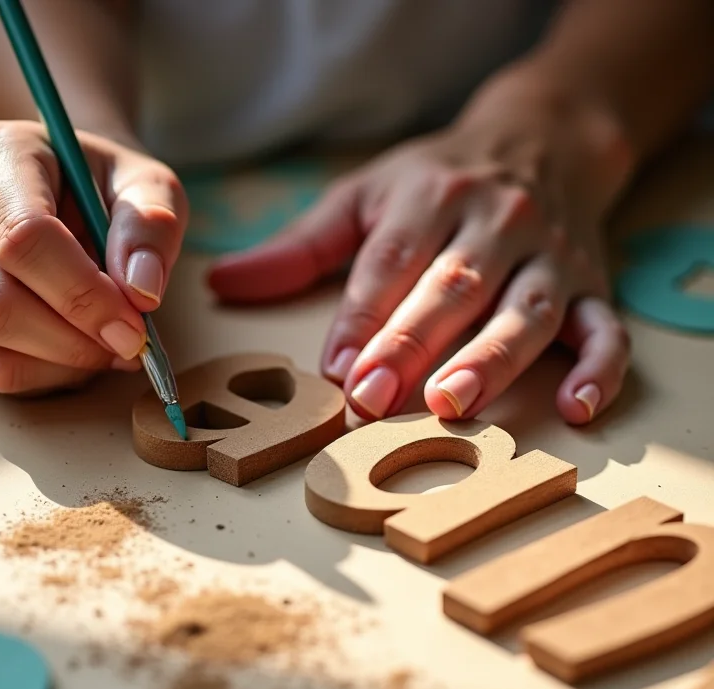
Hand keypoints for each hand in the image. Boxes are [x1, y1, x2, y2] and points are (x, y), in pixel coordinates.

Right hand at [0, 120, 186, 393]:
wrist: (71, 191)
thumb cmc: (108, 188)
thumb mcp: (148, 186)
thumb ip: (152, 227)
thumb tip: (141, 290)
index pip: (24, 239)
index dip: (84, 295)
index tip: (135, 328)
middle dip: (73, 342)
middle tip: (128, 344)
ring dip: (63, 364)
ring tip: (107, 343)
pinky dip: (46, 375)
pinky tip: (78, 349)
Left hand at [208, 69, 632, 423]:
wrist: (541, 140)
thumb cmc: (437, 180)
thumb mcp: (364, 196)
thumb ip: (299, 247)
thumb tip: (223, 284)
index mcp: (432, 197)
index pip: (391, 260)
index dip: (363, 316)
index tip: (335, 368)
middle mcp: (496, 223)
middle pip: (453, 286)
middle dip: (412, 344)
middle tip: (374, 400)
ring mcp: (550, 258)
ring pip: (524, 310)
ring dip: (491, 358)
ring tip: (453, 405)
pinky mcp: (591, 288)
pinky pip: (604, 330)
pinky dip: (598, 369)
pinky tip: (576, 408)